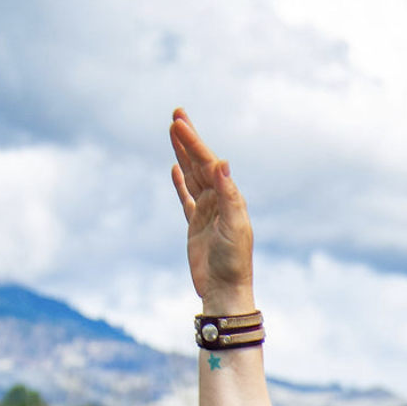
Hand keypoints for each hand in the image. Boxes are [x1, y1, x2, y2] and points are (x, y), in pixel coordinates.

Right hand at [169, 108, 255, 307]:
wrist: (225, 291)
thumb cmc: (233, 262)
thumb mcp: (233, 226)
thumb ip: (227, 194)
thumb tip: (222, 162)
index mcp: (230, 198)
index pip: (209, 163)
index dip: (194, 142)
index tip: (179, 123)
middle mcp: (219, 201)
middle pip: (200, 164)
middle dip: (188, 140)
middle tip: (176, 115)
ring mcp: (207, 213)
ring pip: (191, 177)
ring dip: (183, 155)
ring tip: (173, 132)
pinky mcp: (196, 227)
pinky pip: (186, 199)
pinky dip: (180, 184)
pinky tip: (174, 169)